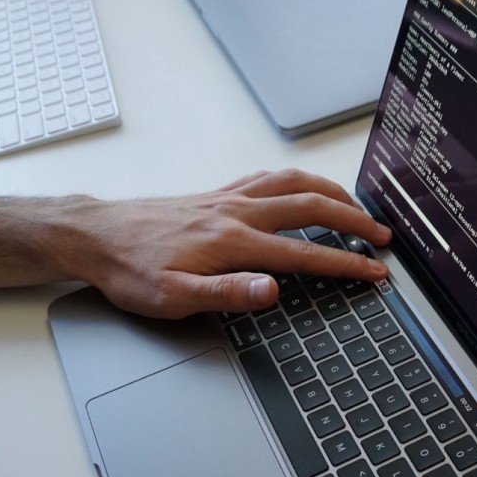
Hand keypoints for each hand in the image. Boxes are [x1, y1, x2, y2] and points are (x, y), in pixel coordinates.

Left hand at [0, 168, 391, 316]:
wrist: (95, 236)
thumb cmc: (130, 271)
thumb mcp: (172, 298)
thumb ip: (227, 293)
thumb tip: (274, 289)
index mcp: (233, 242)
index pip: (305, 252)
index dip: (345, 263)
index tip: (375, 272)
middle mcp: (237, 212)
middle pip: (311, 206)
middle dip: (354, 221)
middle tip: (382, 236)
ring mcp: (229, 198)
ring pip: (294, 184)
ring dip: (333, 194)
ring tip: (358, 209)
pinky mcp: (217, 193)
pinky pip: (269, 178)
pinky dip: (300, 181)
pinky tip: (305, 189)